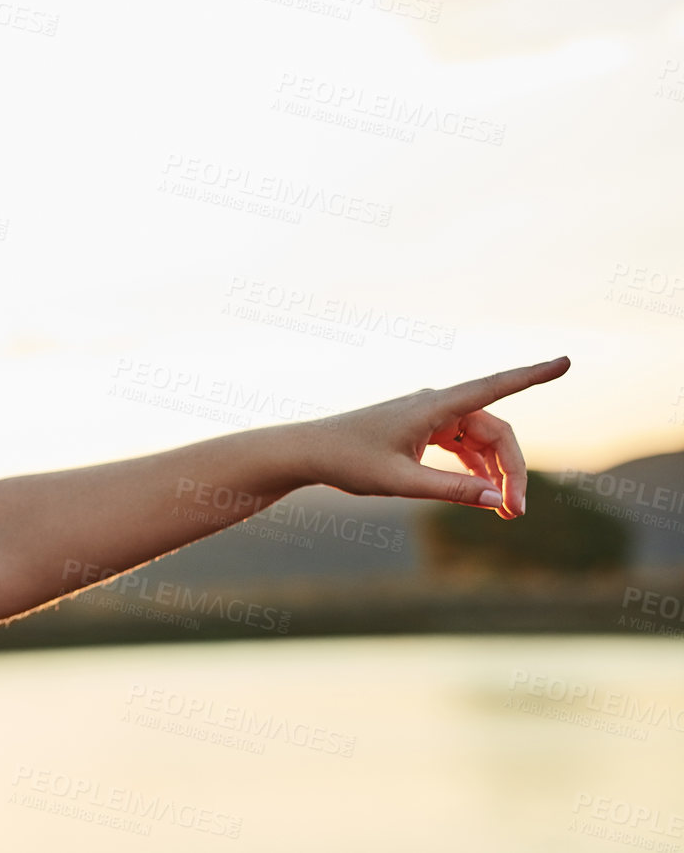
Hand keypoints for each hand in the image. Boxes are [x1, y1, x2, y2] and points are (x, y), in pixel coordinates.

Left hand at [299, 356, 569, 519]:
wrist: (309, 452)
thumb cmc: (348, 462)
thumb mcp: (401, 482)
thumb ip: (451, 491)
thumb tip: (499, 500)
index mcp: (434, 406)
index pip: (495, 387)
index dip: (533, 375)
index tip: (566, 362)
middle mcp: (436, 405)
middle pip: (495, 431)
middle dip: (512, 469)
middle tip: (515, 513)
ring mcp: (430, 416)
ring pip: (481, 440)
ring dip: (496, 473)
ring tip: (505, 512)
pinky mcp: (423, 430)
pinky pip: (463, 446)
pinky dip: (477, 469)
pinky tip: (486, 494)